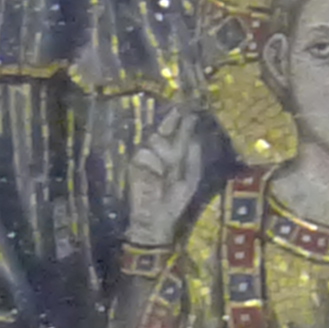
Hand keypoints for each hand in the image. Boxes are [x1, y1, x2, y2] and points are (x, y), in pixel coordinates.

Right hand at [123, 111, 217, 249]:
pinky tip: (156, 175)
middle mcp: (160, 153)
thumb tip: (194, 136)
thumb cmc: (175, 201)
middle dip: (172, 120)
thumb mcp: (190, 178)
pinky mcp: (134, 164)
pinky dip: (152, 163)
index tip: (188, 108)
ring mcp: (147, 157)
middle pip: (164, 130)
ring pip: (156, 141)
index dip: (182, 121)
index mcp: (176, 156)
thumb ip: (192, 157)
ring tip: (168, 171)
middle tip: (179, 110)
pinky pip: (145, 154)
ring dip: (165, 152)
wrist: (156, 219)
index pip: (178, 133)